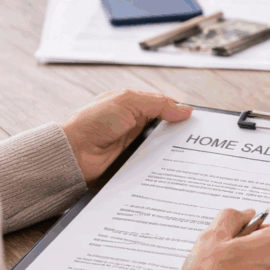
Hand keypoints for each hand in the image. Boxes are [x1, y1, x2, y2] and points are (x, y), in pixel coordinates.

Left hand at [61, 89, 192, 182]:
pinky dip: (161, 165)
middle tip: (196, 139)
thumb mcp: (127, 102)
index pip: (165, 108)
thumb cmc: (91, 123)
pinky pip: (153, 164)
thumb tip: (184, 110)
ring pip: (163, 148)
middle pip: (167, 129)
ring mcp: (134, 145)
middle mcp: (135, 125)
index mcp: (134, 106)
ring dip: (172, 151)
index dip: (180, 113)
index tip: (196, 121)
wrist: (73, 154)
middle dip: (180, 134)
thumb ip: (158, 104)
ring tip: (189, 154)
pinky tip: (172, 167)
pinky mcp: (133, 163)